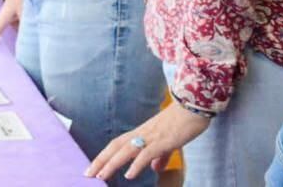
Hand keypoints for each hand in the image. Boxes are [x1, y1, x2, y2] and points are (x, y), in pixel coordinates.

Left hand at [86, 103, 210, 181]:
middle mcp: (142, 133)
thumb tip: (155, 168)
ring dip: (112, 163)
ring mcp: (151, 136)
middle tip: (87, 174)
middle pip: (115, 146)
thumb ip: (160, 156)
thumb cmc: (183, 121)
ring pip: (126, 150)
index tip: (93, 168)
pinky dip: (136, 164)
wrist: (195, 106)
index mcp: (142, 133)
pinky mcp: (163, 140)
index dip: (105, 155)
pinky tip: (129, 175)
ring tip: (101, 176)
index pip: (117, 144)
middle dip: (100, 160)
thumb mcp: (169, 142)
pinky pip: (146, 153)